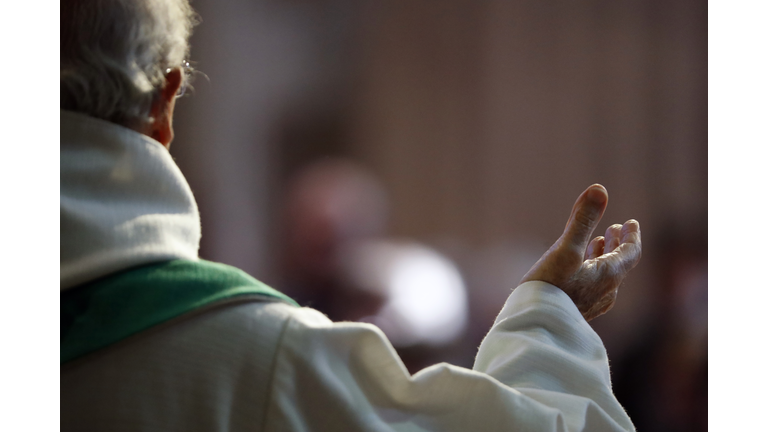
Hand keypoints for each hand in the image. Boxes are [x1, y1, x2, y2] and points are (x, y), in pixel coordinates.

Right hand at [520, 184, 641, 320]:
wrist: (534, 328)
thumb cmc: (550, 288)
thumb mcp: (566, 249)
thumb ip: (582, 220)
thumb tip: (599, 188)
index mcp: (609, 276)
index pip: (631, 253)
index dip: (632, 236)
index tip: (631, 222)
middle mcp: (605, 291)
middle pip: (619, 265)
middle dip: (617, 244)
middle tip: (614, 229)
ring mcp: (591, 304)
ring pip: (604, 276)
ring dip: (603, 257)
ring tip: (597, 244)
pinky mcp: (576, 311)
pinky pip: (591, 286)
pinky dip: (590, 270)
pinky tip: (576, 271)